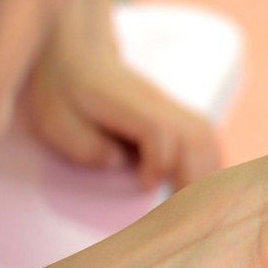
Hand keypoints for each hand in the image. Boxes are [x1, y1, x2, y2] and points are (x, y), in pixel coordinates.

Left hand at [24, 0, 219, 189]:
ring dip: (210, 172)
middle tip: (188, 214)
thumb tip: (119, 164)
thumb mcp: (56, 119)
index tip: (146, 186)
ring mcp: (171, 108)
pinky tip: (206, 185)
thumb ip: (85, 146)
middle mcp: (157, 104)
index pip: (159, 131)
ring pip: (207, 137)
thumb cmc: (65, 91)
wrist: (81, 54)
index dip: (159, 161)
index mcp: (127, 104)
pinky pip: (207, 138)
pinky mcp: (176, 115)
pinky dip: (211, 163)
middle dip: (197, 179)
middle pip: (196, 137)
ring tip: (202, 204)